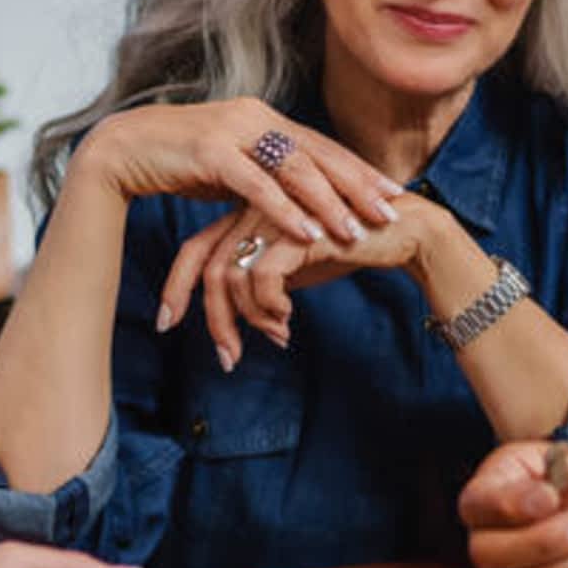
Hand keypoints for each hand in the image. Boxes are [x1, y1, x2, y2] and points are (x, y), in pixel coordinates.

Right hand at [70, 98, 399, 249]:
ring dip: (328, 201)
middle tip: (391, 210)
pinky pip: (256, 184)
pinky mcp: (210, 152)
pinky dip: (284, 209)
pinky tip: (307, 231)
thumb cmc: (176, 162)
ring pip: (293, 167)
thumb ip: (264, 174)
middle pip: (318, 153)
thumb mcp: (230, 167)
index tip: (391, 192)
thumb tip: (297, 196)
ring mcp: (232, 131)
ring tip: (355, 229)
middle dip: (357, 184)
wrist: (120, 151)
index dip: (358, 169)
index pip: (321, 146)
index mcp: (263, 118)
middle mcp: (254, 117)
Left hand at [156, 193, 447, 366]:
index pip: (197, 249)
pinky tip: (289, 319)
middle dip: (212, 319)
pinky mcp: (295, 229)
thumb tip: (250, 317)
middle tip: (226, 359)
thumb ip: (266, 280)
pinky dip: (269, 307)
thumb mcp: (297, 266)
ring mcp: (273, 215)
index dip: (176, 287)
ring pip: (232, 277)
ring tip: (278, 337)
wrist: (401, 230)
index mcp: (248, 212)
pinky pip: (261, 278)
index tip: (167, 323)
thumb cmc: (350, 246)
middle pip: (209, 268)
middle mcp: (253, 209)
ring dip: (249, 320)